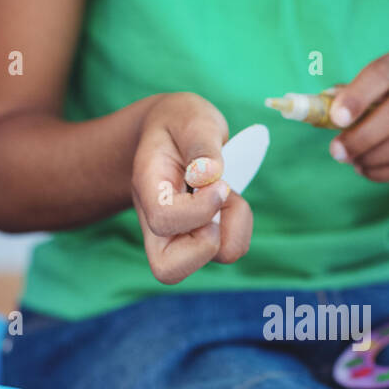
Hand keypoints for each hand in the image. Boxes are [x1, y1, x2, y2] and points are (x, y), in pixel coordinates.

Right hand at [131, 92, 252, 283]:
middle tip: (218, 204)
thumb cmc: (180, 124)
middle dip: (209, 243)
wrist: (174, 132)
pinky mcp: (203, 238)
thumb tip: (210, 175)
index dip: (199, 209)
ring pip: (210, 261)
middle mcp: (156, 222)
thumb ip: (201, 144)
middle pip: (169, 270)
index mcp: (148, 189)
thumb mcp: (190, 118)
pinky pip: (231, 248)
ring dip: (233, 226)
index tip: (219, 183)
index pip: (164, 220)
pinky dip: (240, 225)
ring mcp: (179, 236)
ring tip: (226, 193)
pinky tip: (230, 200)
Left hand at [328, 50, 388, 186]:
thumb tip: (316, 113)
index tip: (336, 119)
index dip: (358, 95)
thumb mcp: (371, 94)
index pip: (384, 73)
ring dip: (373, 158)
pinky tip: (369, 170)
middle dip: (363, 137)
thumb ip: (344, 100)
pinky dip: (385, 173)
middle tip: (337, 152)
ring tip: (353, 162)